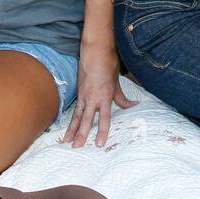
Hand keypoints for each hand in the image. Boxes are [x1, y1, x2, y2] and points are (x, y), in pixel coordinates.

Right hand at [62, 33, 134, 147]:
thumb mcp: (117, 83)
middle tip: (77, 148)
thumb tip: (133, 106)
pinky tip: (68, 129)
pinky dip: (71, 120)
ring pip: (77, 116)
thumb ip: (122, 98)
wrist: (95, 50)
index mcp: (105, 96)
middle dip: (81, 134)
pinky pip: (75, 110)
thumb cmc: (108, 64)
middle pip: (86, 120)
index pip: (104, 118)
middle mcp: (92, 98)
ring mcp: (84, 96)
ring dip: (72, 130)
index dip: (102, 131)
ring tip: (66, 142)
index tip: (99, 143)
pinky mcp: (79, 93)